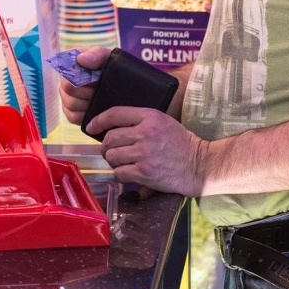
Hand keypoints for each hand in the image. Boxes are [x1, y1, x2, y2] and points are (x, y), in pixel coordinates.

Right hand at [58, 46, 111, 126]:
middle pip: (68, 91)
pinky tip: (96, 109)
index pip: (67, 73)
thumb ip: (96, 54)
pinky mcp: (73, 113)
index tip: (96, 79)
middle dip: (88, 91)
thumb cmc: (112, 67)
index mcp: (70, 65)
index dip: (81, 78)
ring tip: (101, 98)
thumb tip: (81, 59)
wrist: (120, 83)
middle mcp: (65, 81)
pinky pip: (73, 117)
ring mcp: (67, 98)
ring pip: (70, 105)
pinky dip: (85, 115)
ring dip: (88, 103)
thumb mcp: (107, 56)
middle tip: (102, 89)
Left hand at [92, 107, 207, 195]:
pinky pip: (119, 173)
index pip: (115, 114)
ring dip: (113, 160)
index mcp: (149, 116)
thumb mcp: (162, 121)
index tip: (91, 127)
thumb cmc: (180, 143)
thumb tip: (111, 127)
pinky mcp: (144, 172)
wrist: (198, 165)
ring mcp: (144, 154)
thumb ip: (140, 121)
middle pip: (110, 138)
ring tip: (122, 161)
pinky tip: (129, 172)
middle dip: (106, 146)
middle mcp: (145, 133)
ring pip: (112, 156)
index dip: (98, 120)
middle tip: (111, 150)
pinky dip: (120, 174)